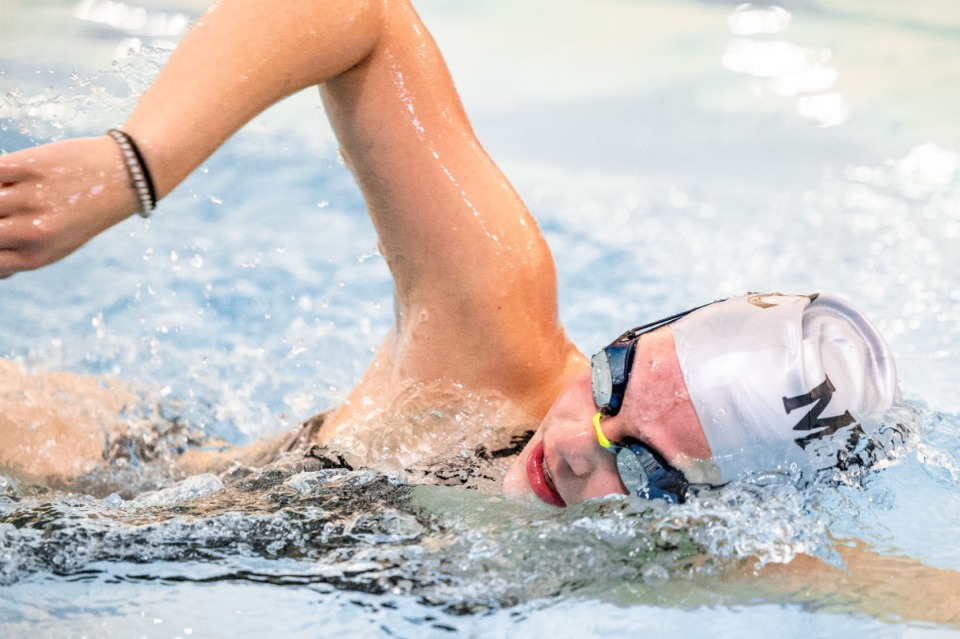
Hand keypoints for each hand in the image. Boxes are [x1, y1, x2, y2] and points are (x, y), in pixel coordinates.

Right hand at [0, 136, 140, 277]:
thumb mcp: (60, 245)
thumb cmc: (86, 212)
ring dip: (0, 196)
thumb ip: (24, 256)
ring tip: (15, 193)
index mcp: (36, 257)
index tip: (4, 231)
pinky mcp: (30, 166)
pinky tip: (11, 176)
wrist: (126, 175)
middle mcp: (33, 232)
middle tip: (9, 214)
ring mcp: (31, 199)